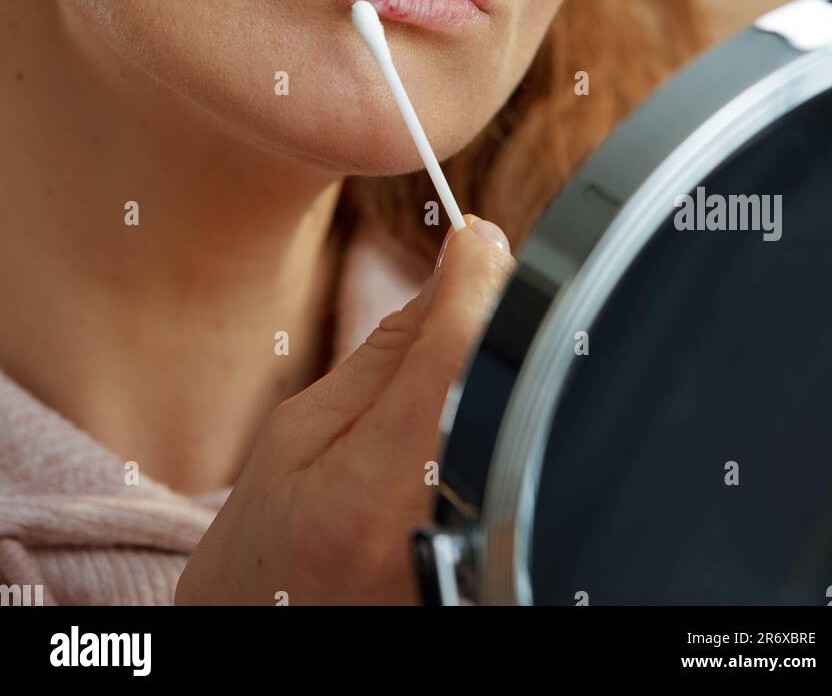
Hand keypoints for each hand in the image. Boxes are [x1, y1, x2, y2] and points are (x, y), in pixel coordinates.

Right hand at [174, 215, 512, 605]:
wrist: (270, 635)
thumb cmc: (269, 537)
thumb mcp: (301, 429)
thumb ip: (388, 350)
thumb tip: (458, 267)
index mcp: (372, 491)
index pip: (458, 353)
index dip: (474, 277)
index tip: (472, 236)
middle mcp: (441, 529)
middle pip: (506, 379)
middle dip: (495, 311)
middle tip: (474, 272)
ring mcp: (478, 551)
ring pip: (524, 414)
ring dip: (502, 358)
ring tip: (462, 343)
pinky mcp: (501, 561)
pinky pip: (524, 456)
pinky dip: (506, 406)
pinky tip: (474, 396)